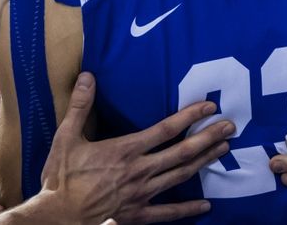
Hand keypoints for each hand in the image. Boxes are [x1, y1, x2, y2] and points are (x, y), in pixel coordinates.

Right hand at [28, 72, 233, 223]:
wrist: (57, 216)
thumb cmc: (60, 177)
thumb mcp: (66, 137)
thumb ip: (80, 106)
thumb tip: (88, 76)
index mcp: (125, 150)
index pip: (165, 129)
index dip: (190, 116)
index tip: (209, 106)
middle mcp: (139, 171)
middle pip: (181, 152)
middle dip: (208, 137)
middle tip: (230, 127)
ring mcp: (141, 194)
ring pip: (180, 176)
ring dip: (204, 162)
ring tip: (223, 150)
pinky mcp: (137, 214)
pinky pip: (168, 212)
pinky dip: (188, 209)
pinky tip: (206, 205)